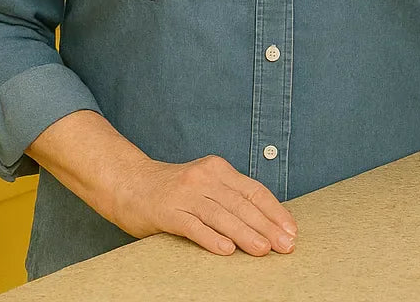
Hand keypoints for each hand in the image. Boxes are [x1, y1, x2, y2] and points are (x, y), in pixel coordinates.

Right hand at [116, 154, 297, 257]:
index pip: (254, 191)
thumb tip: (266, 224)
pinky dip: (211, 238)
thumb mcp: (204, 184)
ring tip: (263, 250)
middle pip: (241, 204)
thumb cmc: (173, 190)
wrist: (128, 183)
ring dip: (245, 234)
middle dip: (267, 226)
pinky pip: (193, 226)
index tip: (291, 230)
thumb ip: (229, 197)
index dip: (275, 211)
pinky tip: (226, 250)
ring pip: (221, 215)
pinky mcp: (168, 211)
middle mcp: (203, 177)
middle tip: (285, 245)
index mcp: (217, 169)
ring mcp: (185, 194)